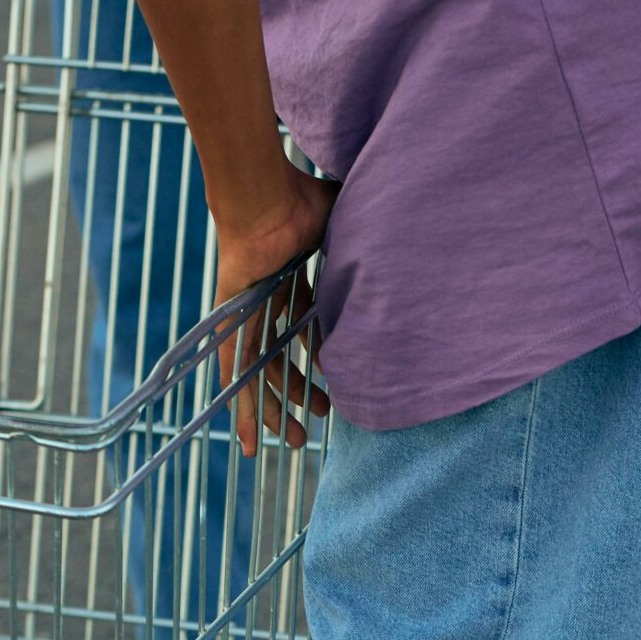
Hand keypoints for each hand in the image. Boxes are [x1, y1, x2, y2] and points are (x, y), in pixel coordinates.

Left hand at [213, 166, 337, 456]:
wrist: (266, 199)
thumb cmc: (302, 202)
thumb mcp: (344, 224)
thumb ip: (365, 235)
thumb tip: (409, 228)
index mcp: (291, 283)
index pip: (301, 332)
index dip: (317, 358)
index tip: (336, 381)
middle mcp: (267, 304)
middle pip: (281, 360)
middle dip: (300, 393)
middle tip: (321, 418)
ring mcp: (247, 317)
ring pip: (260, 375)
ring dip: (276, 410)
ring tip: (298, 440)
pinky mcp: (230, 326)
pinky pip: (236, 374)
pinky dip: (242, 406)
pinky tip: (250, 439)